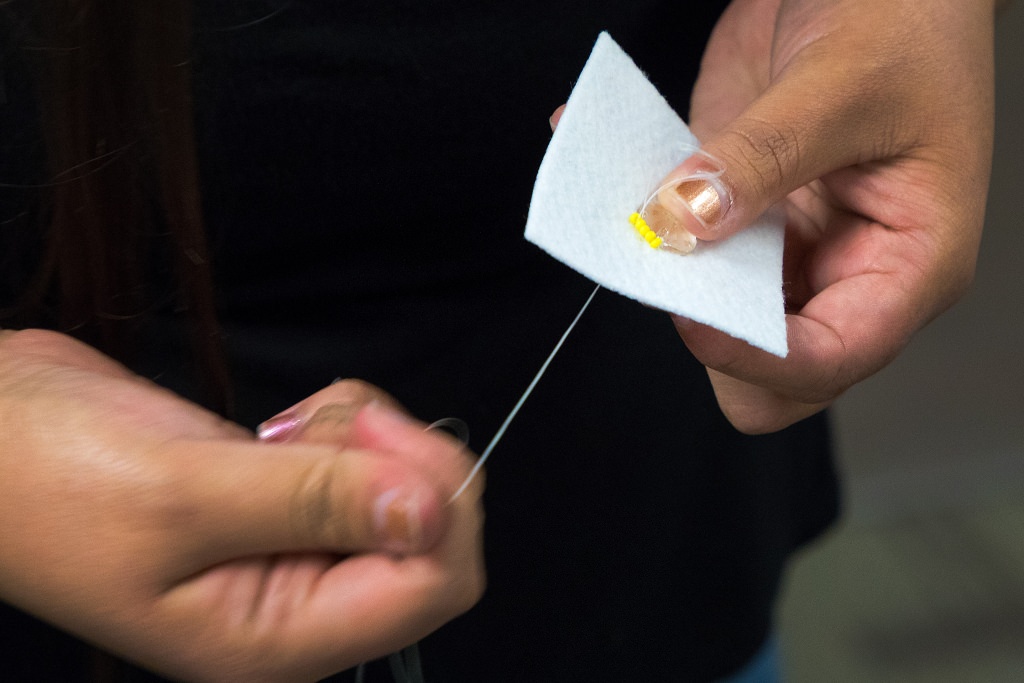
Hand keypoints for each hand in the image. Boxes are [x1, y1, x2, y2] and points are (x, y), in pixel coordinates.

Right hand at [0, 330, 483, 681]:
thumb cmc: (46, 482)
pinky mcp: (285, 494)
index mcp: (277, 636)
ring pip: (400, 485)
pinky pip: (363, 456)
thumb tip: (427, 511)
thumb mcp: (180, 494)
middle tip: (331, 419)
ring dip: (366, 432)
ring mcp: (294, 544)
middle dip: (400, 459)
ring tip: (284, 426)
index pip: (432, 587)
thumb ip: (313, 500)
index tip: (384, 439)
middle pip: (429, 537)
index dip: (438, 509)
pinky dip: (346, 420)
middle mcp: (298, 599)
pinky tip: (286, 422)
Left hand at [646, 0, 996, 431]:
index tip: (688, 315)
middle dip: (715, 333)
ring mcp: (791, 248)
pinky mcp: (744, 216)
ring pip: (717, 317)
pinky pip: (688, 253)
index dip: (756, 356)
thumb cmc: (905, 18)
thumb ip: (762, 159)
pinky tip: (620, 179)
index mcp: (908, 262)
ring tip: (641, 218)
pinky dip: (651, 227)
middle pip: (771, 370)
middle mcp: (850, 269)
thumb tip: (685, 221)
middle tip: (674, 266)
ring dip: (670, 281)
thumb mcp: (841, 85)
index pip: (831, 358)